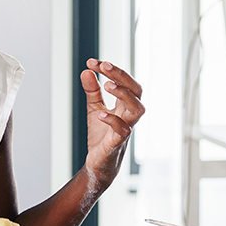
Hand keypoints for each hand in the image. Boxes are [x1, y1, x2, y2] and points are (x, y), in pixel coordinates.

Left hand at [80, 58, 143, 186]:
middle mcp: (129, 115)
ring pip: (137, 109)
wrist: (99, 164)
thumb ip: (92, 91)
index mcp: (124, 105)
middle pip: (136, 91)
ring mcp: (125, 128)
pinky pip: (123, 131)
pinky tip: (100, 114)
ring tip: (107, 85)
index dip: (112, 70)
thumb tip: (87, 71)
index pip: (125, 82)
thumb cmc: (101, 136)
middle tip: (105, 66)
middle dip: (122, 76)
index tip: (92, 62)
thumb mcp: (94, 109)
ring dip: (123, 95)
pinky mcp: (117, 143)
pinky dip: (112, 120)